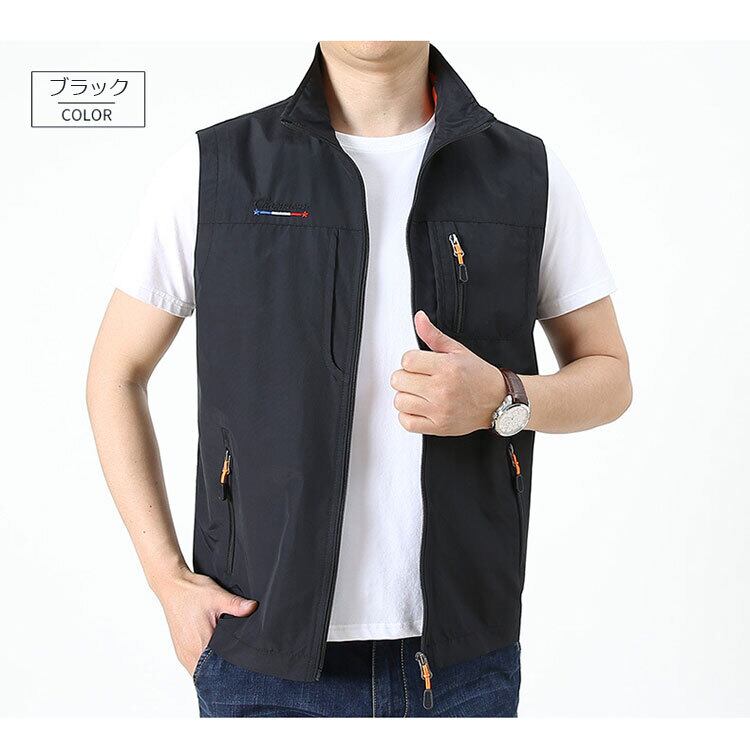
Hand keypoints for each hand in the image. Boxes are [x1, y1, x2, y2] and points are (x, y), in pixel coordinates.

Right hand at [154, 567, 256, 674]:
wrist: (172, 585)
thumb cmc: (191, 591)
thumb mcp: (217, 596)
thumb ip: (236, 605)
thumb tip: (253, 608)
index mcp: (198, 645)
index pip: (215, 672)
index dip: (229, 673)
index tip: (241, 669)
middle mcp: (188, 653)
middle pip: (207, 674)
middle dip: (222, 671)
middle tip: (238, 664)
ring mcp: (183, 652)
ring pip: (199, 670)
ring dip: (212, 667)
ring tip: (228, 657)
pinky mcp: (181, 648)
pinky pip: (193, 663)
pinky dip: (205, 660)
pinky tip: (215, 651)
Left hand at [390, 311, 507, 435]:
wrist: (498, 401)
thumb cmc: (478, 376)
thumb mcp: (457, 350)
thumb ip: (434, 335)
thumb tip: (419, 318)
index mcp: (446, 367)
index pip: (406, 361)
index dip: (411, 361)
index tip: (420, 364)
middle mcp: (442, 389)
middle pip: (399, 380)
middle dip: (406, 377)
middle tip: (420, 378)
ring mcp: (439, 410)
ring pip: (399, 401)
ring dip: (406, 396)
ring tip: (420, 394)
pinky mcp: (438, 427)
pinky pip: (406, 422)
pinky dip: (408, 416)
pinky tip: (420, 407)